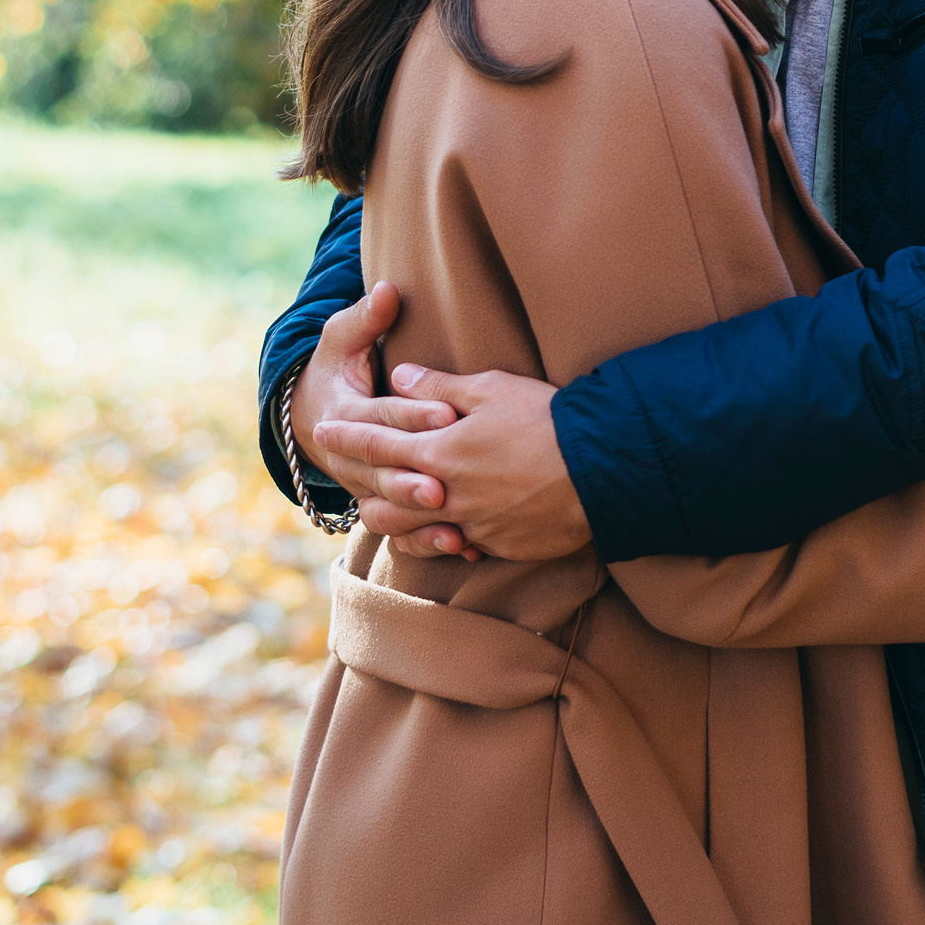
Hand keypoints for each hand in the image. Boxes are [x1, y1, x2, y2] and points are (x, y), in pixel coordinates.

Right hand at [290, 283, 470, 550]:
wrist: (308, 422)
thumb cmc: (336, 371)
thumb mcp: (341, 340)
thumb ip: (366, 317)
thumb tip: (389, 288)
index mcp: (344, 414)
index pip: (382, 415)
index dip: (413, 414)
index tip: (446, 414)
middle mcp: (349, 458)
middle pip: (385, 471)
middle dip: (414, 480)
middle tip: (445, 487)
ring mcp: (363, 488)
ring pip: (390, 511)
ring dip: (422, 523)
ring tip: (456, 530)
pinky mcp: (380, 508)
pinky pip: (402, 532)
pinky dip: (431, 542)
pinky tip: (465, 547)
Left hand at [314, 363, 591, 563]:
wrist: (602, 469)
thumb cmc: (546, 420)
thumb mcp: (490, 388)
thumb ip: (438, 388)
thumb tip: (401, 376)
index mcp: (439, 453)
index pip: (377, 445)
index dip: (346, 436)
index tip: (323, 431)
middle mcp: (448, 496)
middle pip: (384, 504)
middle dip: (365, 492)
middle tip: (356, 480)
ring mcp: (474, 527)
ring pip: (415, 536)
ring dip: (400, 523)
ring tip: (396, 509)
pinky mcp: (500, 545)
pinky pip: (460, 548)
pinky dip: (447, 539)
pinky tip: (451, 528)